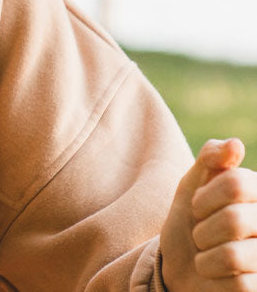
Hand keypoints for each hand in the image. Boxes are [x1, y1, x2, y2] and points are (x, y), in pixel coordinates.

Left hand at [162, 138, 256, 290]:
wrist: (182, 267)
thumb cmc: (192, 221)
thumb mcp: (193, 185)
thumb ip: (211, 160)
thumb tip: (234, 144)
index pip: (236, 184)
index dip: (203, 198)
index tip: (197, 207)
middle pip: (234, 220)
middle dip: (202, 231)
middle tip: (203, 236)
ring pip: (232, 256)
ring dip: (206, 259)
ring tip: (210, 258)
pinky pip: (239, 285)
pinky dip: (215, 281)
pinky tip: (220, 278)